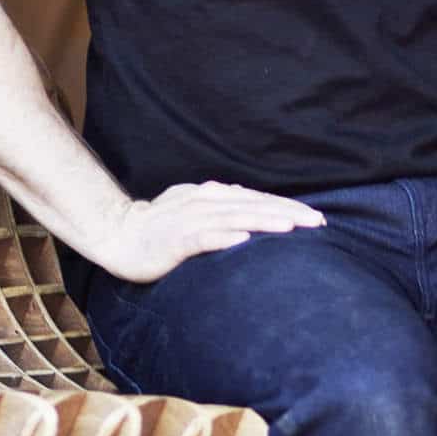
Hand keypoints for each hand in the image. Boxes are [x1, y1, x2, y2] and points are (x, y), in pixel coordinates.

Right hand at [93, 179, 324, 282]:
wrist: (118, 234)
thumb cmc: (159, 225)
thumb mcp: (195, 209)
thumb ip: (223, 206)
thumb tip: (252, 208)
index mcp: (212, 195)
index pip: (258, 199)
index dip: (288, 207)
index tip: (317, 219)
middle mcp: (205, 202)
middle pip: (254, 206)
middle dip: (288, 214)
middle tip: (319, 223)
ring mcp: (190, 219)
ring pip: (235, 218)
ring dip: (265, 221)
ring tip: (293, 228)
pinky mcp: (176, 239)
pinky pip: (204, 237)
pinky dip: (225, 237)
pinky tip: (244, 241)